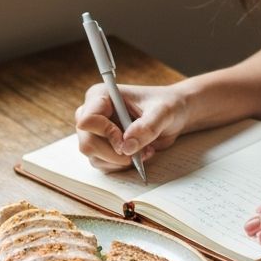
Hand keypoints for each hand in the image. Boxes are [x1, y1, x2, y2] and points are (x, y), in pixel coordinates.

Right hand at [74, 82, 188, 172]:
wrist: (173, 114)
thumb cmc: (167, 105)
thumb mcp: (163, 112)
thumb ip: (147, 127)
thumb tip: (127, 146)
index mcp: (101, 96)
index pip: (88, 120)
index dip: (106, 133)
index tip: (126, 140)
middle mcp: (92, 113)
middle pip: (87, 143)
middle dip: (114, 153)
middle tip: (136, 152)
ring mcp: (96, 131)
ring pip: (94, 157)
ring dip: (120, 160)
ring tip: (144, 150)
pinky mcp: (102, 146)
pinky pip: (103, 164)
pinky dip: (122, 164)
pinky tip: (140, 154)